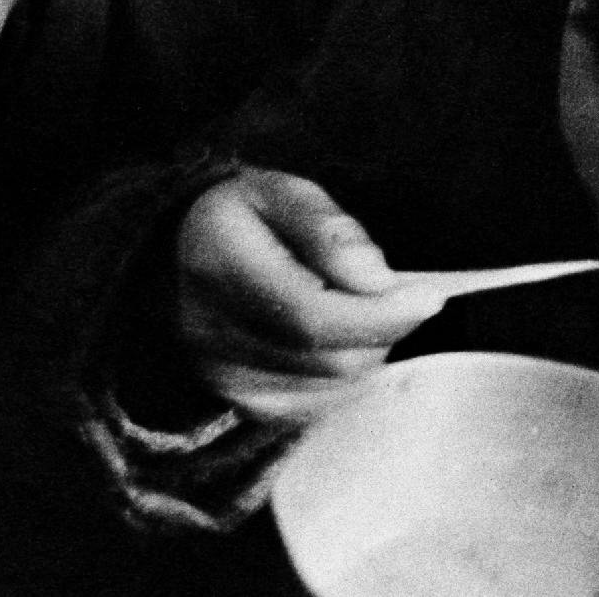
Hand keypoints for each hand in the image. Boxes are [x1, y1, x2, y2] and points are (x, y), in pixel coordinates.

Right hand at [172, 170, 441, 423]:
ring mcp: (221, 374)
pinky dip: (345, 378)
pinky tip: (336, 342)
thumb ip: (328, 230)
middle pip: (331, 360)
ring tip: (357, 312)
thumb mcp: (279, 192)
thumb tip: (378, 281)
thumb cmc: (237, 217)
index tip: (428, 296)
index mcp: (217, 267)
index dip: (380, 316)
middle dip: (383, 331)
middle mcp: (211, 331)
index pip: (311, 316)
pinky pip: (320, 405)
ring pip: (333, 387)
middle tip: (397, 297)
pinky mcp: (239, 401)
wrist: (170, 253)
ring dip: (367, 353)